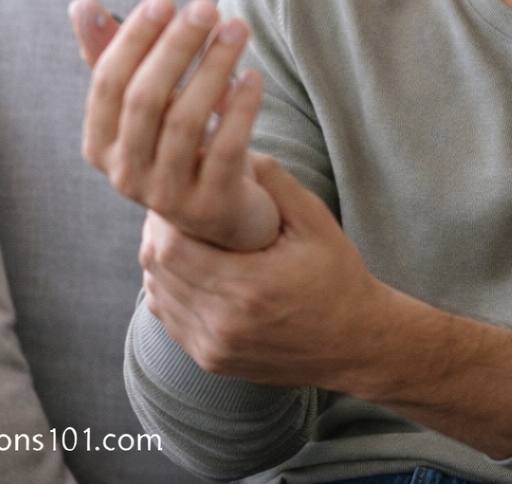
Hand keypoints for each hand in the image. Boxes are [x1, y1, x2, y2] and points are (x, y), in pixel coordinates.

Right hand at [68, 0, 280, 250]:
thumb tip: (80, 4)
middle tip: (206, 6)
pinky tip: (253, 75)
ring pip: (186, 122)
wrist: (222, 214)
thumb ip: (115, 56)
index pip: (108, 84)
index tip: (164, 0)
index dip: (134, 40)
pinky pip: (226, 149)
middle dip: (176, 47)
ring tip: (237, 28)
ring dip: (214, 67)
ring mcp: (168, 196)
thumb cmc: (179, 143)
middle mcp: (126, 175)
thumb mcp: (147, 102)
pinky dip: (239, 108)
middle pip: (145, 99)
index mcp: (101, 145)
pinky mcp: (212, 205)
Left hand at [139, 155, 391, 389]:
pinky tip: (191, 267)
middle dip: (159, 232)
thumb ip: (276, 184)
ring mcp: (214, 348)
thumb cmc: (338, 275)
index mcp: (249, 287)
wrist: (355, 343)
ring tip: (183, 233)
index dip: (165, 216)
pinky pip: (167, 318)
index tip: (180, 193)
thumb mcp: (316, 222)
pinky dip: (169, 288)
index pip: (173, 248)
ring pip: (157, 293)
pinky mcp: (210, 360)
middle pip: (157, 268)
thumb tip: (237, 150)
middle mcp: (224, 323)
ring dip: (161, 260)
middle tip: (176, 207)